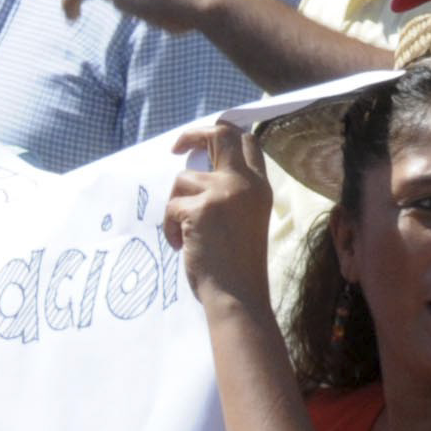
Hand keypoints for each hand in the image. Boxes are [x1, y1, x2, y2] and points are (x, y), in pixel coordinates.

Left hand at [162, 120, 274, 309]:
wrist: (237, 295)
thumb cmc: (236, 266)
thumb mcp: (244, 220)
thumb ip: (231, 194)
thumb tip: (197, 173)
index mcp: (259, 186)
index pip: (247, 142)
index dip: (224, 135)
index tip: (203, 142)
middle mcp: (245, 183)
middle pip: (221, 135)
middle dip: (194, 135)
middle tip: (177, 147)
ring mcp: (225, 192)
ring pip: (183, 179)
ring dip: (175, 206)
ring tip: (185, 235)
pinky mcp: (202, 208)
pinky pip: (172, 206)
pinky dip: (170, 226)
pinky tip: (182, 245)